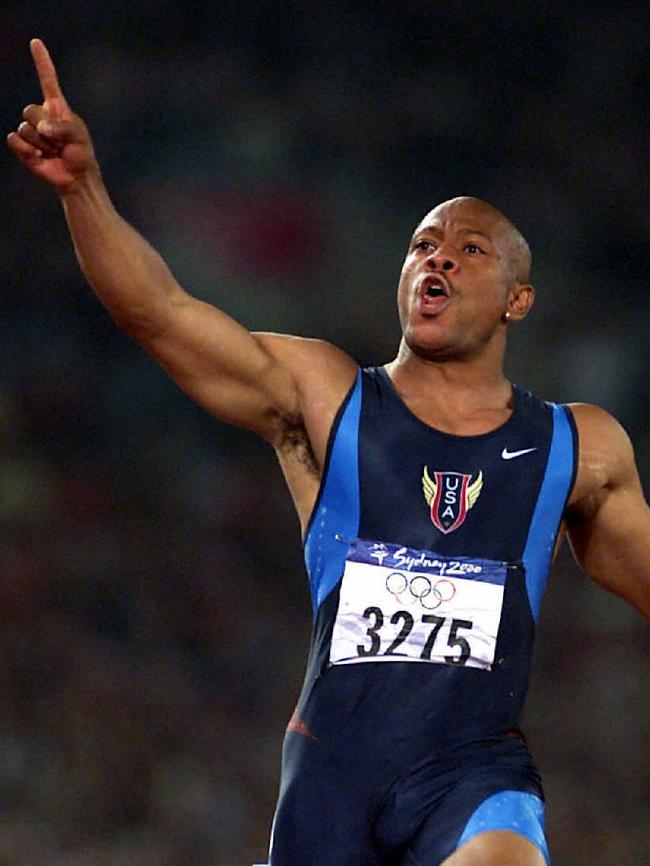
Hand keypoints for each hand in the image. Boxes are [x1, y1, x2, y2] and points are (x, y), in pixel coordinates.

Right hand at [6, 39, 97, 190]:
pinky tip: (39, 156)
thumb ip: (63, 127)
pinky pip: (14, 140)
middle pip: (30, 110)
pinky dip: (26, 150)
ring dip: (41, 143)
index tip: (36, 42)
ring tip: (53, 151)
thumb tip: (43, 128)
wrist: (75, 177)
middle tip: (60, 143)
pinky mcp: (22, 146)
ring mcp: (30, 130)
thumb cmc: (80, 154)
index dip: (42, 61)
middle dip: (45, 129)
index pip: (48, 80)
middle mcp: (41, 115)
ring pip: (24, 127)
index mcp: (57, 107)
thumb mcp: (79, 136)